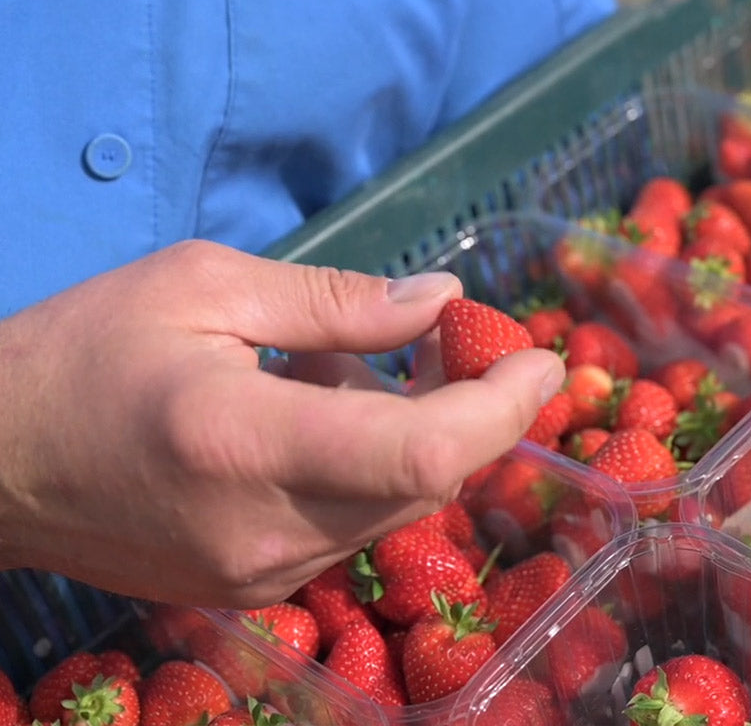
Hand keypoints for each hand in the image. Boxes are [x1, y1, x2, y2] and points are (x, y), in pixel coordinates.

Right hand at [0, 240, 563, 607]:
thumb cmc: (84, 352)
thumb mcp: (205, 285)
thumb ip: (337, 302)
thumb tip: (441, 301)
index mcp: (248, 442)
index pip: (423, 450)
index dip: (501, 407)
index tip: (541, 358)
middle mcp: (267, 529)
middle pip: (427, 479)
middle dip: (463, 409)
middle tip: (439, 341)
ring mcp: (261, 572)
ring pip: (396, 504)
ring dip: (404, 433)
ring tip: (323, 370)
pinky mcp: (252, 588)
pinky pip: (354, 526)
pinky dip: (365, 467)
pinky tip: (305, 416)